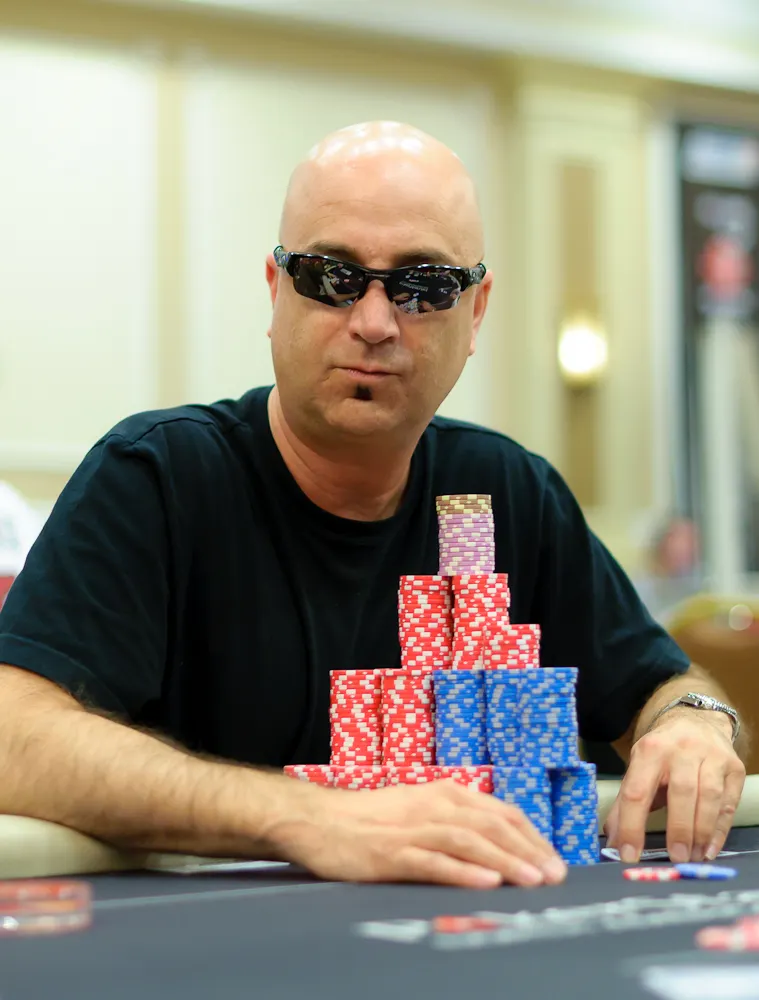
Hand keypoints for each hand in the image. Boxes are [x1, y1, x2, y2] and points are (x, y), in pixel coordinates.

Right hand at [272, 778, 566, 888]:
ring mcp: (413, 829)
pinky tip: (487, 882)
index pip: (500, 812)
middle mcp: (434, 806)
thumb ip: (454, 822)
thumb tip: (496, 845)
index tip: (553, 858)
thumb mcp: (418, 810)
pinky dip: (463, 871)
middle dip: (528, 850)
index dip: (531, 835)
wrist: (318, 820)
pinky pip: (434, 861)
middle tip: (556, 874)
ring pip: (469, 841)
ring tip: (533, 880)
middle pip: (491, 825)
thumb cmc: (370, 820)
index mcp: (445, 793)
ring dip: (506, 860)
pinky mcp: (392, 852)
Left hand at [604, 711, 745, 862]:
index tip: (629, 855)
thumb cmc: (664, 752)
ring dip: (701, 832)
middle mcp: (682, 749)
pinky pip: (728, 803)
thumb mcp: (639, 768)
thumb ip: (625, 803)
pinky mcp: (733, 767)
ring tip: (693, 858)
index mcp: (650, 750)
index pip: (637, 791)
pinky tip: (709, 848)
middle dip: (678, 829)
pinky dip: (719, 830)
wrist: (698, 721)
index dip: (631, 825)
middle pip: (681, 792)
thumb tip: (614, 840)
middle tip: (675, 859)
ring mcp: (711, 756)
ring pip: (709, 797)